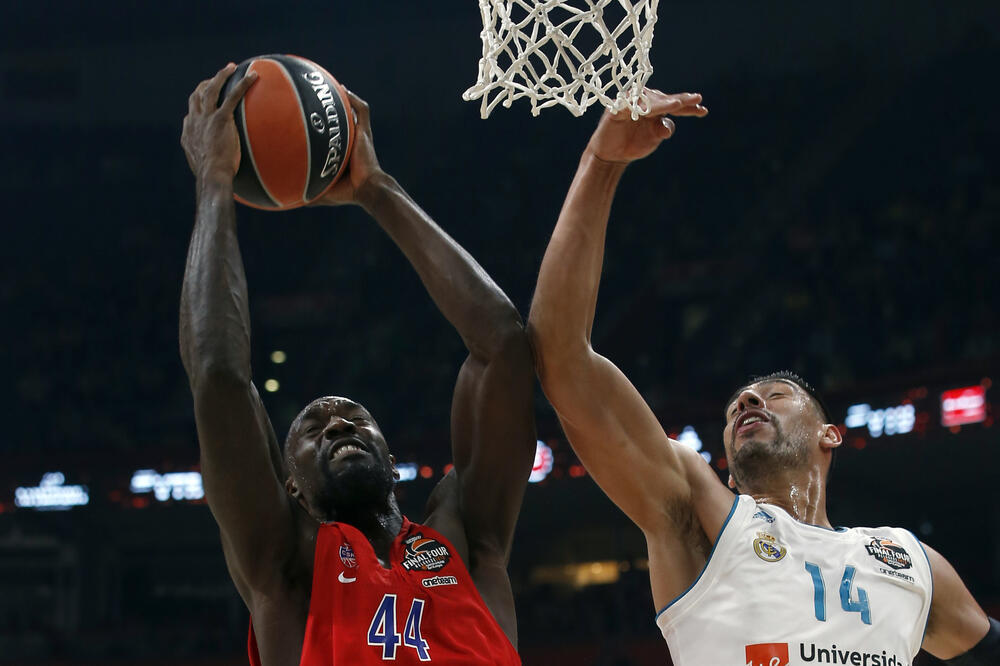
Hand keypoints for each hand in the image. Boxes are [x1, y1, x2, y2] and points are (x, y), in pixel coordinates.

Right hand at [181, 63, 257, 184]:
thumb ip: (210, 164)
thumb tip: (219, 173)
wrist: (211, 176)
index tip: (205, 103)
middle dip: (205, 84)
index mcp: (189, 133)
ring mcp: (206, 118)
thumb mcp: (205, 170)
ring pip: (211, 89)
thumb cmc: (211, 179)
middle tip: (216, 78)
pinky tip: (253, 77)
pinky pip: (232, 96)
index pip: (191, 114)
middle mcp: (194, 121)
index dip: (197, 106)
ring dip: (221, 76)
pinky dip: (242, 84)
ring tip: (231, 68)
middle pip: (197, 96)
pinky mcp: (220, 118)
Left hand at [311, 90, 384, 206]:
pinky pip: (361, 111)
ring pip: (354, 111)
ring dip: (345, 99)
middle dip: (334, 108)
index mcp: (343, 152)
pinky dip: (353, 99)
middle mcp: (352, 141)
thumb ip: (306, 191)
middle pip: (344, 118)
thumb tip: (286, 199)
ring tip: (331, 87)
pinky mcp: (365, 133)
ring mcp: (359, 135)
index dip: (324, 125)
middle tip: (316, 96)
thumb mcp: (322, 190)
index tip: (309, 118)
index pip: (334, 134)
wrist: (366, 189)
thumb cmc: (346, 192)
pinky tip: (343, 90)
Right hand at [585, 90, 706, 163]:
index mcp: (656, 109)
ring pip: (649, 100)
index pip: (674, 105)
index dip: (688, 106)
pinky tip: (649, 109)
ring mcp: (630, 104)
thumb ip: (662, 131)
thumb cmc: (633, 144)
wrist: (611, 155)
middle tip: (696, 99)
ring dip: (663, 102)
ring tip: (677, 105)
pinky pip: (628, 106)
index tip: (703, 110)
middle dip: (680, 100)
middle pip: (664, 99)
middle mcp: (644, 102)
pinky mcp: (616, 109)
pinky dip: (637, 106)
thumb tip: (667, 128)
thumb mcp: (652, 139)